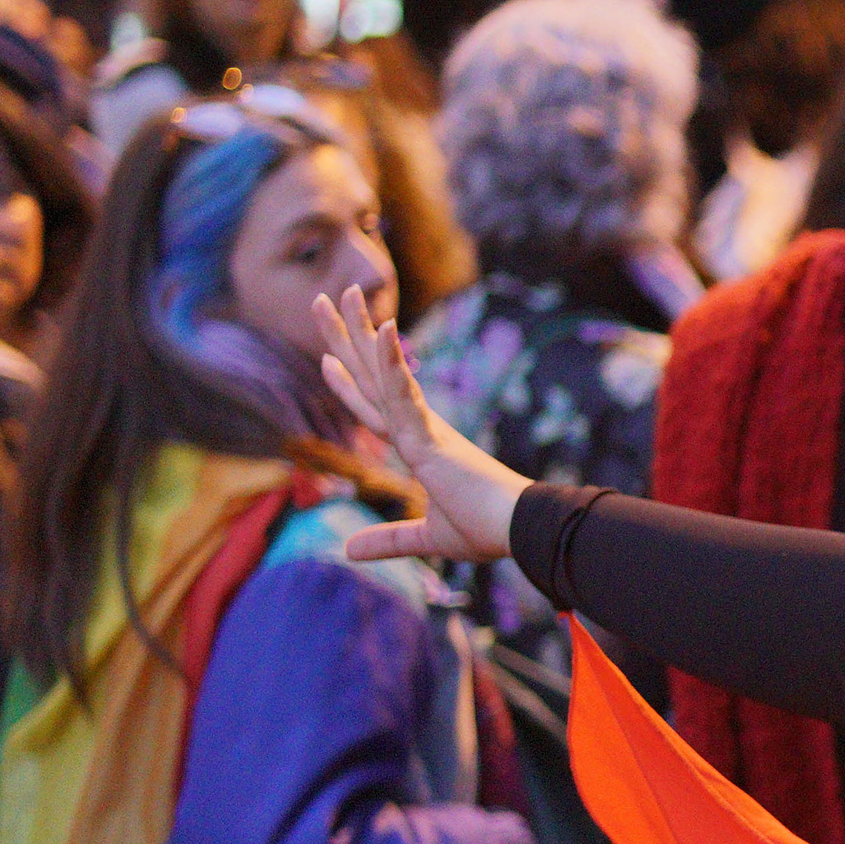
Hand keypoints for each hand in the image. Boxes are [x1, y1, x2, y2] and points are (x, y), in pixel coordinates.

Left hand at [319, 288, 527, 565]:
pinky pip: (404, 395)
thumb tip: (347, 551)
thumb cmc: (488, 531)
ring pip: (382, 372)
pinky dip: (392, 363)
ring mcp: (424, 428)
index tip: (329, 354)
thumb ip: (389, 540)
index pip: (376, 404)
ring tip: (341, 291)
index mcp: (422, 444)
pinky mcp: (431, 437)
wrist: (522, 530)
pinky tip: (383, 329)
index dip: (351, 379)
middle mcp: (421, 427)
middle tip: (322, 298)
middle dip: (346, 337)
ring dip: (361, 331)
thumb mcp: (427, 537)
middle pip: (373, 374)